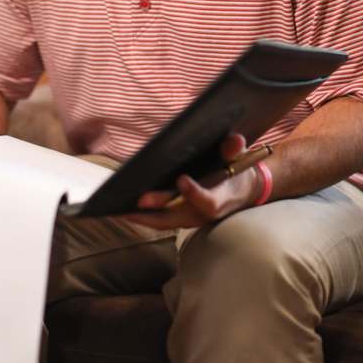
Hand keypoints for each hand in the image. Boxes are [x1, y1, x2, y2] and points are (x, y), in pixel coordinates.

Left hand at [124, 133, 260, 229]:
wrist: (243, 191)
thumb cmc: (238, 171)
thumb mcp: (241, 158)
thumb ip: (235, 149)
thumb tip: (234, 141)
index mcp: (221, 198)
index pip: (208, 202)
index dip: (195, 193)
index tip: (181, 180)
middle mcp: (203, 213)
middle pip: (177, 218)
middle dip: (156, 210)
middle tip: (136, 202)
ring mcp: (191, 218)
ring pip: (163, 222)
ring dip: (142, 217)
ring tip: (119, 208)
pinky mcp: (181, 218)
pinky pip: (159, 220)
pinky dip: (143, 216)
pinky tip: (124, 208)